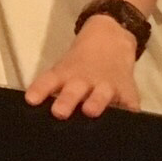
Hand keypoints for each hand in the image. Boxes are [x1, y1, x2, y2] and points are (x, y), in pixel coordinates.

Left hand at [24, 16, 141, 118]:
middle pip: (73, 90)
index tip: (30, 100)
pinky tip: (129, 122)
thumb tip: (35, 107)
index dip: (39, 90)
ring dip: (96, 103)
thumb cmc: (80, 64)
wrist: (110, 38)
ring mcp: (107, 85)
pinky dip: (130, 112)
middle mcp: (84, 80)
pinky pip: (130, 103)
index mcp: (65, 74)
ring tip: (90, 111)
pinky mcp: (127, 91)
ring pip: (101, 95)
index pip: (49, 81)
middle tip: (59, 112)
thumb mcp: (63, 70)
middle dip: (67, 101)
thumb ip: (52, 88)